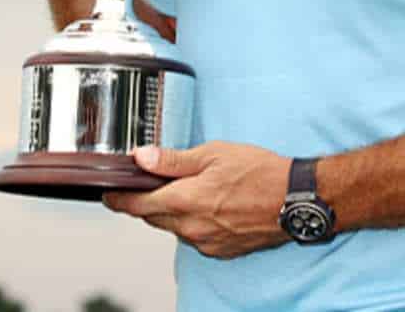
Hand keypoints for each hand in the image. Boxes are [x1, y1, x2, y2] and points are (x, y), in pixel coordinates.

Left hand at [103, 143, 291, 258]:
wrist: (295, 200)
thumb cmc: (260, 172)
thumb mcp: (214, 154)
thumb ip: (174, 159)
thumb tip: (141, 158)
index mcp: (184, 201)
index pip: (137, 206)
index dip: (118, 200)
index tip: (108, 194)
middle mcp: (191, 227)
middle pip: (152, 218)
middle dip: (146, 202)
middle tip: (148, 184)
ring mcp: (206, 242)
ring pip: (174, 228)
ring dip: (171, 212)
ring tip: (187, 190)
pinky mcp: (221, 250)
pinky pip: (194, 237)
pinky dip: (192, 222)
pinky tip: (207, 206)